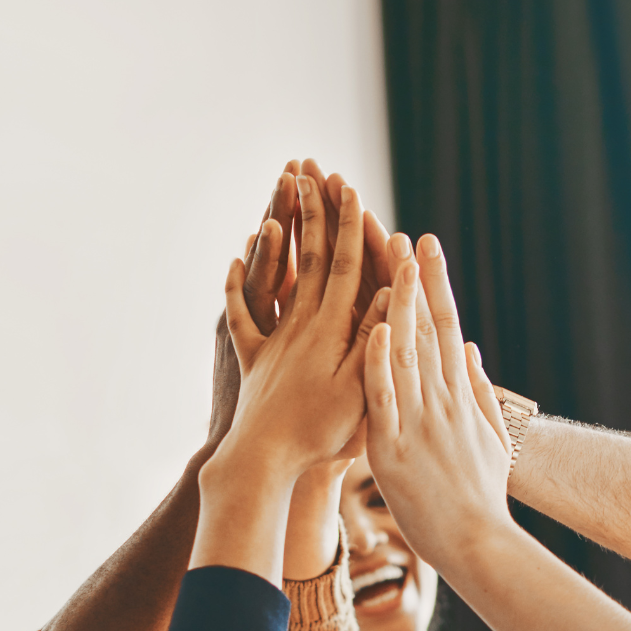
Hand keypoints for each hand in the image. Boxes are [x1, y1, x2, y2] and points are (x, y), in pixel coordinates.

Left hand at [219, 173, 385, 478]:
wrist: (263, 460)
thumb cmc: (318, 432)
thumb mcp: (360, 388)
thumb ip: (376, 338)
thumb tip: (394, 293)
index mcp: (330, 330)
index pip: (344, 266)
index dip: (350, 226)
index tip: (351, 188)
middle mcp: (299, 325)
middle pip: (307, 258)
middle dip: (313, 212)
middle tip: (311, 170)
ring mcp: (272, 339)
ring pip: (277, 274)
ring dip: (279, 230)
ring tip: (279, 194)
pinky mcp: (252, 359)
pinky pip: (243, 314)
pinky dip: (239, 284)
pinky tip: (236, 260)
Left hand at [362, 233, 512, 571]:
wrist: (478, 543)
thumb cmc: (482, 498)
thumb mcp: (492, 440)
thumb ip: (480, 391)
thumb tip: (472, 348)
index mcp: (459, 398)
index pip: (446, 328)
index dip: (436, 285)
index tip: (426, 246)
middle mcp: (440, 402)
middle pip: (425, 328)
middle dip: (413, 276)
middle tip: (400, 229)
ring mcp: (418, 423)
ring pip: (404, 351)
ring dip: (395, 301)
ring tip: (386, 257)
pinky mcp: (393, 449)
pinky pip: (384, 399)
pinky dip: (379, 363)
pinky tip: (376, 326)